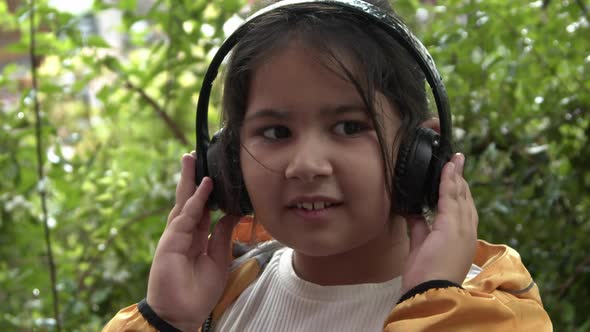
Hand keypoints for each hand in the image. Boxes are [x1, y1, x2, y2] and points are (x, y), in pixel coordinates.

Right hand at [146, 153, 239, 330]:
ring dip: (188, 182)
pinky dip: (194, 202)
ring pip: (182, 203)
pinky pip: (184, 219)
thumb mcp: (218, 259)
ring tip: (191, 160)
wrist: (182, 314)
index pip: (200, 208)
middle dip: (190, 178)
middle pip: (187, 200)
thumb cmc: (198, 291)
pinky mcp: (170, 243)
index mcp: (194, 237)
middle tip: (193, 156)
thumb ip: (222, 236)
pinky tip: (202, 188)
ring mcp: (174, 237)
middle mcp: (183, 234)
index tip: (212, 173)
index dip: (205, 191)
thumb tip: (231, 215)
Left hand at [401, 153, 477, 293]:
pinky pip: (450, 197)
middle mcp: (467, 232)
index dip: (458, 193)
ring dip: (455, 176)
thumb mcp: (421, 247)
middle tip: (456, 161)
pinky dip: (448, 180)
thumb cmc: (425, 276)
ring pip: (460, 196)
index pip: (462, 211)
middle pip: (465, 200)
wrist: (429, 291)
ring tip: (453, 160)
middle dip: (460, 180)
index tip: (454, 178)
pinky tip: (446, 168)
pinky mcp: (452, 226)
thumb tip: (414, 213)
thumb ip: (420, 228)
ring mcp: (462, 229)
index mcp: (461, 240)